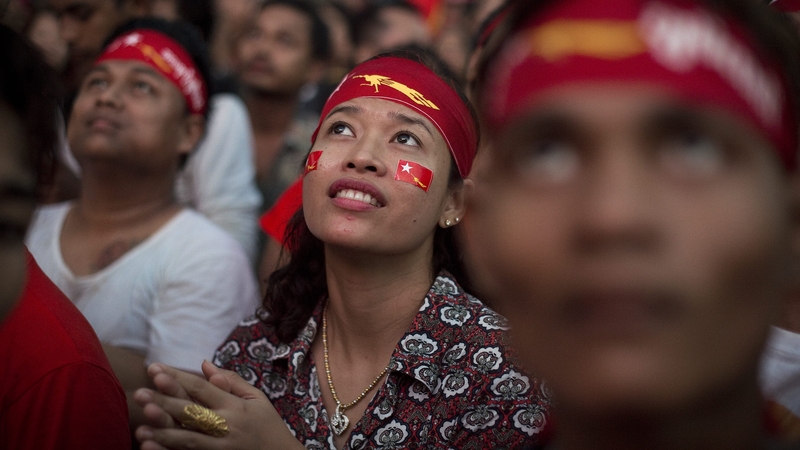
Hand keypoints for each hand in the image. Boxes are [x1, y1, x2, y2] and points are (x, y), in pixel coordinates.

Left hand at [133, 361, 303, 449]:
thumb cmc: (268, 425)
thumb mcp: (257, 398)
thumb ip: (231, 380)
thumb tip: (204, 364)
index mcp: (235, 406)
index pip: (202, 388)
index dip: (178, 378)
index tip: (155, 368)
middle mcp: (226, 425)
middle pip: (191, 411)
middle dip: (163, 401)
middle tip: (138, 393)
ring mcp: (220, 447)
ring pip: (187, 438)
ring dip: (162, 431)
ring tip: (139, 425)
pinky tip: (150, 447)